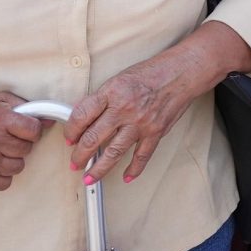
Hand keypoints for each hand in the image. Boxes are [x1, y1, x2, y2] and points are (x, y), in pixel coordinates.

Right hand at [0, 92, 49, 189]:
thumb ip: (25, 107)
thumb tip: (49, 119)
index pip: (33, 130)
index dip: (31, 130)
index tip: (24, 129)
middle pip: (26, 149)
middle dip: (20, 144)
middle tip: (7, 140)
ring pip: (18, 167)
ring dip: (12, 160)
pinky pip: (6, 182)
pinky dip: (2, 175)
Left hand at [64, 51, 212, 183]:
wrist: (181, 72)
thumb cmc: (153, 73)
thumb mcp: (120, 78)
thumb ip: (103, 98)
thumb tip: (85, 117)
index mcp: (112, 92)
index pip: (82, 115)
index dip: (71, 130)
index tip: (69, 138)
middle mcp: (124, 109)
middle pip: (93, 138)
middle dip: (79, 155)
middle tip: (74, 163)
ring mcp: (141, 123)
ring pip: (113, 152)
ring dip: (98, 169)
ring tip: (89, 178)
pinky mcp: (156, 132)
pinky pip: (142, 156)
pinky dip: (134, 169)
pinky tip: (126, 176)